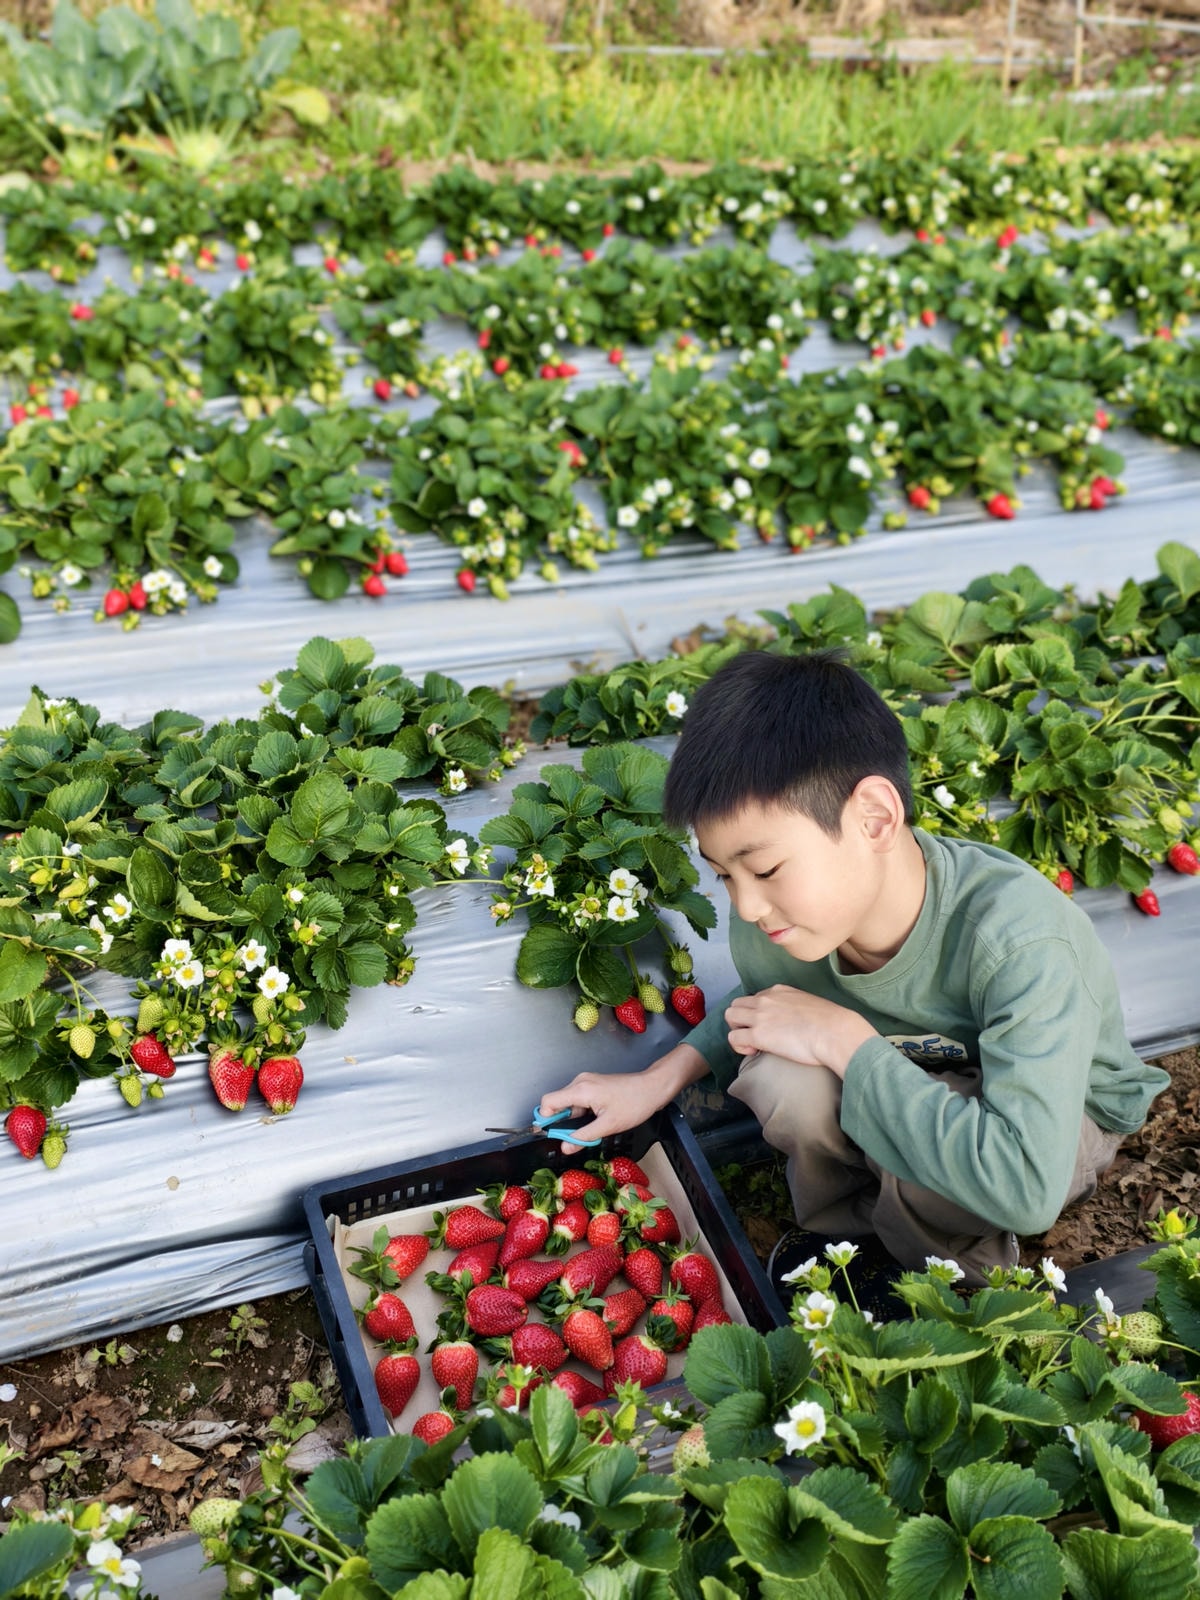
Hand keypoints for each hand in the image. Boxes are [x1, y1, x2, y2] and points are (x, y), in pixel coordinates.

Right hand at [537, 1044, 709, 1152]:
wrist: (652, 1088)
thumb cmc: (634, 1104)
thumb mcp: (607, 1126)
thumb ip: (583, 1137)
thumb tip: (565, 1147)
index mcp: (581, 1090)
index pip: (548, 1102)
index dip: (545, 1119)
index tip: (549, 1133)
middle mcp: (580, 1082)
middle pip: (557, 1103)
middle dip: (561, 1122)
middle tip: (572, 1138)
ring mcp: (586, 1082)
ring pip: (568, 1102)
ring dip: (573, 1118)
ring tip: (590, 1129)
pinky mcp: (593, 1085)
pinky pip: (578, 1100)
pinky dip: (581, 1113)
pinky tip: (594, 1121)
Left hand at [724, 985, 876, 1077]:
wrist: (835, 1032)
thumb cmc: (831, 1023)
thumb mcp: (810, 1003)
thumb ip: (796, 1007)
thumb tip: (795, 1021)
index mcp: (779, 990)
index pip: (755, 998)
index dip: (757, 1014)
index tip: (769, 1027)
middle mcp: (766, 999)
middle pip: (736, 1005)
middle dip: (741, 1021)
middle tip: (755, 1036)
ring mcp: (760, 1016)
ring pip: (730, 1017)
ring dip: (737, 1031)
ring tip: (752, 1044)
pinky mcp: (758, 1035)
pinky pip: (733, 1038)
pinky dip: (739, 1046)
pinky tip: (755, 1052)